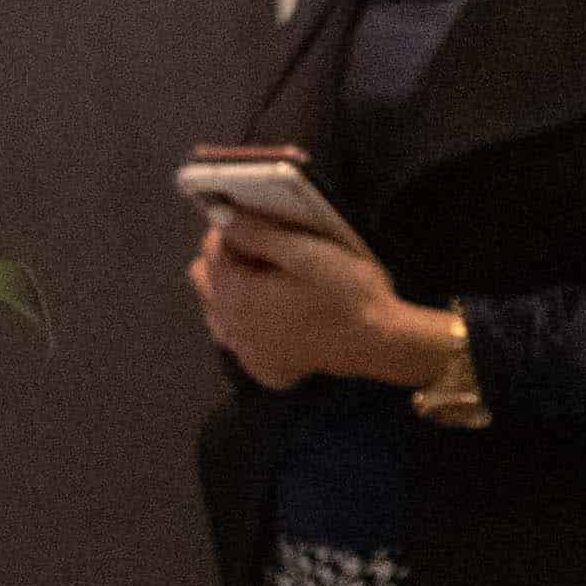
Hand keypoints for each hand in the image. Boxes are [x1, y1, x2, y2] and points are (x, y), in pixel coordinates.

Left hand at [187, 211, 452, 391]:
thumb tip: (221, 216)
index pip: (212, 249)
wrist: (381, 342)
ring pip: (216, 313)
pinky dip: (249, 328)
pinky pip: (240, 343)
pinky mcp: (265, 369)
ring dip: (231, 294)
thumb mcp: (308, 252)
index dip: (233, 228)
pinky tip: (277, 320)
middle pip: (204, 280)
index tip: (259, 220)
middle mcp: (230, 325)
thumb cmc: (348, 291)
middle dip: (225, 260)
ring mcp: (246, 352)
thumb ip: (259, 234)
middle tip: (263, 253)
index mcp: (236, 293)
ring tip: (267, 285)